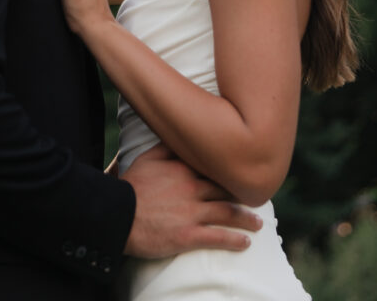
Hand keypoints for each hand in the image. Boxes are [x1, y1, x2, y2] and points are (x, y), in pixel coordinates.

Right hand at [122, 144, 261, 257]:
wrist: (118, 214)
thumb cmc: (131, 185)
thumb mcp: (147, 158)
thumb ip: (167, 146)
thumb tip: (181, 133)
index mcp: (184, 168)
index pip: (216, 166)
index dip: (232, 171)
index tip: (244, 172)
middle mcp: (192, 188)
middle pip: (227, 189)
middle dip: (244, 194)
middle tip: (259, 198)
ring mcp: (192, 212)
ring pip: (228, 213)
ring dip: (246, 218)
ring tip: (259, 223)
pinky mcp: (188, 235)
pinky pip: (218, 237)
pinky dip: (235, 240)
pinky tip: (245, 242)